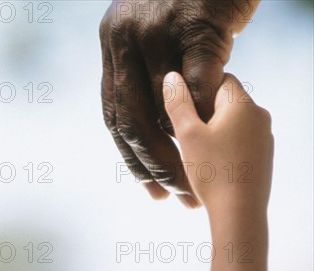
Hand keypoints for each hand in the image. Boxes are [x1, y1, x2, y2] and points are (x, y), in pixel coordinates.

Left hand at [100, 0, 260, 205]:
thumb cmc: (189, 1)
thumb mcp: (153, 32)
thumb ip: (144, 72)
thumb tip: (153, 125)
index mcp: (111, 47)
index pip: (113, 115)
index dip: (130, 157)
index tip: (147, 188)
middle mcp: (124, 41)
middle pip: (131, 121)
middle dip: (152, 166)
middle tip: (173, 195)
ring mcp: (157, 33)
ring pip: (162, 111)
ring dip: (180, 152)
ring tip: (195, 180)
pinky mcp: (196, 26)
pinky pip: (198, 85)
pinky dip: (205, 117)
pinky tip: (216, 144)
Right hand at [163, 71, 272, 212]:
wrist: (239, 214)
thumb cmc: (212, 172)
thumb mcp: (187, 135)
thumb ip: (178, 103)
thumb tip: (172, 76)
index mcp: (243, 104)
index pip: (218, 78)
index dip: (195, 90)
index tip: (180, 109)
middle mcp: (259, 116)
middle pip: (224, 102)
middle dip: (202, 113)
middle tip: (182, 134)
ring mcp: (264, 138)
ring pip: (231, 123)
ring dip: (211, 132)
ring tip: (194, 154)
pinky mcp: (263, 157)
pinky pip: (239, 142)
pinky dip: (223, 148)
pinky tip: (210, 167)